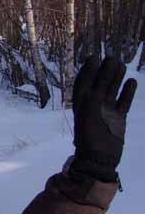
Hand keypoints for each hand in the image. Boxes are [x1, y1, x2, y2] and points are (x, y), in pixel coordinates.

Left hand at [71, 56, 136, 181]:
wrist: (98, 157)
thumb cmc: (89, 133)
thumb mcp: (89, 107)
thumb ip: (94, 88)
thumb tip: (96, 68)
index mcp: (81, 103)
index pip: (83, 82)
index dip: (87, 69)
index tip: (93, 56)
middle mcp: (93, 105)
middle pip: (99, 84)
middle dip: (104, 71)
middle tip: (111, 57)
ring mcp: (106, 112)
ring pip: (112, 90)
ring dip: (115, 78)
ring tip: (121, 64)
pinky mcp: (118, 119)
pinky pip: (123, 103)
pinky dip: (127, 92)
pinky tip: (132, 81)